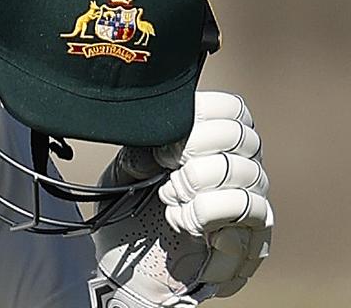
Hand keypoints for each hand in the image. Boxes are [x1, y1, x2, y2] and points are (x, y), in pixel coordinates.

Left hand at [92, 91, 272, 305]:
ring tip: (172, 204)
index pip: (232, 108)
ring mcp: (253, 202)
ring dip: (198, 189)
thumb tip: (154, 130)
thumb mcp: (124, 169)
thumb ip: (140, 144)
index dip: (197, 119)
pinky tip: (185, 226)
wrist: (128, 268)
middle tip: (167, 179)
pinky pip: (249, 217)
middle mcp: (244, 167)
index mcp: (215, 142)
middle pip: (241, 138)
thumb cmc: (131, 211)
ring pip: (247, 175)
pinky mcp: (253, 240)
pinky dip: (208, 218)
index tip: (162, 149)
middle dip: (194, 155)